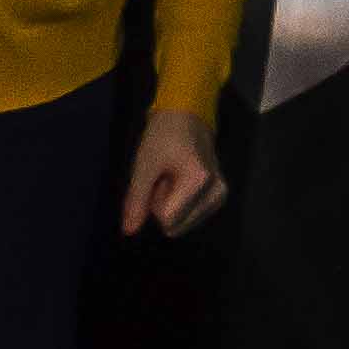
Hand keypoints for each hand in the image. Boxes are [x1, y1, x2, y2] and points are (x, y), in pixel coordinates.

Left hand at [120, 106, 228, 234]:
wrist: (188, 116)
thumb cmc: (163, 135)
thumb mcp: (144, 165)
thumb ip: (137, 199)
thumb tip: (129, 231)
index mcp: (199, 182)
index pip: (166, 219)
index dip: (154, 201)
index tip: (158, 176)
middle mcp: (215, 193)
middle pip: (176, 224)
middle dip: (164, 205)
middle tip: (165, 177)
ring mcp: (220, 196)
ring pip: (182, 223)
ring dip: (172, 204)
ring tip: (173, 176)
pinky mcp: (220, 198)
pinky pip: (190, 216)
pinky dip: (181, 203)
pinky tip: (182, 180)